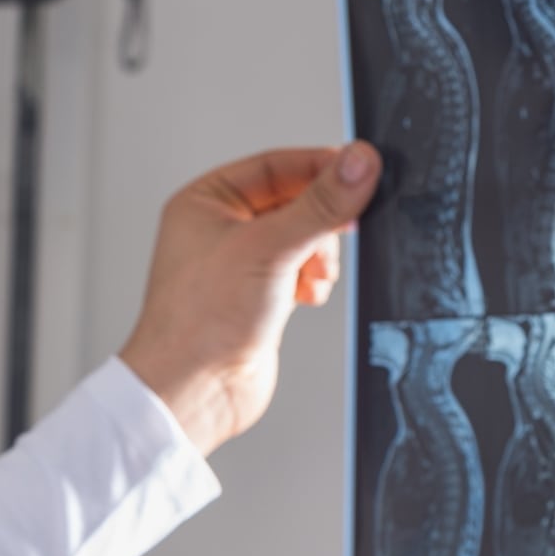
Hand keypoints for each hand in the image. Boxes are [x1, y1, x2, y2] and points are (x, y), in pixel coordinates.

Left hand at [119, 142, 379, 456]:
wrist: (194, 392)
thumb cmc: (200, 322)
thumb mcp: (270, 249)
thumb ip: (320, 205)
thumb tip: (359, 164)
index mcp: (207, 202)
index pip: (276, 165)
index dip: (320, 167)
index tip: (361, 169)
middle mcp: (221, 230)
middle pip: (296, 202)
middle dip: (321, 222)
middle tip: (344, 227)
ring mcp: (242, 265)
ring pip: (304, 239)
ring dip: (318, 256)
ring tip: (312, 277)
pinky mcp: (261, 298)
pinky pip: (302, 272)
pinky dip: (313, 281)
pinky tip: (307, 296)